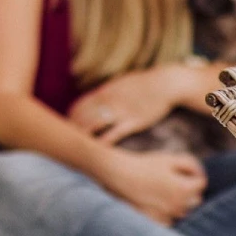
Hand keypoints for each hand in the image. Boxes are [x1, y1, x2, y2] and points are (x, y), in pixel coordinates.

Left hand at [69, 66, 184, 143]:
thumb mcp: (121, 83)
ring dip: (84, 137)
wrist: (166, 84)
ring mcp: (120, 112)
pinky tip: (97, 151)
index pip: (78, 106)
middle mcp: (108, 101)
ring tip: (78, 149)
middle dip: (73, 130)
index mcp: (104, 92)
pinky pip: (113, 135)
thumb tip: (96, 98)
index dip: (71, 119)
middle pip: (82, 117)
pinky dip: (103, 143)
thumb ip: (107, 92)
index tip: (69, 130)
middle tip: (69, 143)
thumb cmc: (145, 84)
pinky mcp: (133, 122)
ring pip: (93, 126)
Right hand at [99, 148, 206, 223]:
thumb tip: (201, 176)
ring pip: (183, 211)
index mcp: (184, 189)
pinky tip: (156, 203)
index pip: (201, 184)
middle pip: (195, 200)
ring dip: (178, 203)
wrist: (119, 176)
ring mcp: (166, 216)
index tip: (181, 171)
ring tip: (161, 191)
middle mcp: (178, 206)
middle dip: (189, 190)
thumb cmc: (146, 165)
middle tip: (172, 182)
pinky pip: (169, 220)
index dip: (194, 175)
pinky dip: (166, 213)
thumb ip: (192, 165)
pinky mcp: (155, 222)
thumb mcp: (171, 159)